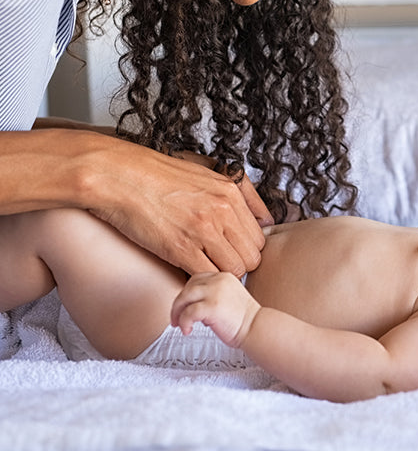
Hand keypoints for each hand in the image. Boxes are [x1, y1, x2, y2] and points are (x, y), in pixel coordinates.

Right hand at [85, 134, 273, 276]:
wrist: (119, 176)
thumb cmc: (159, 176)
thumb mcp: (208, 172)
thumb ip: (242, 192)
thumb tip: (266, 219)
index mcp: (231, 192)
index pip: (260, 237)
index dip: (246, 248)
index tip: (231, 250)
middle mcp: (222, 210)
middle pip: (252, 257)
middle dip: (238, 264)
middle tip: (218, 262)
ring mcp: (202, 230)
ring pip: (234, 270)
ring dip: (220, 273)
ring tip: (203, 265)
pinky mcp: (179, 248)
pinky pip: (207, 275)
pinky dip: (201, 277)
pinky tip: (187, 268)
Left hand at [171, 272, 260, 347]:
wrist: (256, 328)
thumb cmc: (242, 319)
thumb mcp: (228, 297)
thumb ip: (212, 295)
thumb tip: (190, 304)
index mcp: (223, 276)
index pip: (196, 279)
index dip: (187, 293)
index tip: (185, 307)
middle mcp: (219, 280)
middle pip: (188, 287)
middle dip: (178, 304)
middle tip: (176, 319)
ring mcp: (215, 292)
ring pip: (184, 297)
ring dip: (177, 313)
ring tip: (179, 325)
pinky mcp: (212, 307)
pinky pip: (188, 313)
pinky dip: (184, 322)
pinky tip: (188, 331)